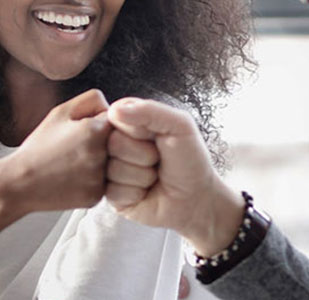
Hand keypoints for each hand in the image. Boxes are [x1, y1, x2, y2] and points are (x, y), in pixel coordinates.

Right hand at [0, 89, 112, 213]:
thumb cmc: (39, 146)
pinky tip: (71, 178)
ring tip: (71, 164)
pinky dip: (91, 181)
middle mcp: (102, 155)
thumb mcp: (60, 112)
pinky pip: (103, 184)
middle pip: (116, 144)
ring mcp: (100, 178)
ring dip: (97, 163)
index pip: (115, 121)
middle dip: (100, 144)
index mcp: (96, 130)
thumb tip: (113, 108)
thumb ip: (91, 100)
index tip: (78, 133)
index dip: (96, 124)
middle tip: (74, 150)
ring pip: (111, 164)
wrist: (20, 182)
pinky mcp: (96, 196)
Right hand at [102, 98, 245, 256]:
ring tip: (155, 176)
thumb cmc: (190, 159)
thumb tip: (115, 110)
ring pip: (113, 169)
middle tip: (158, 160)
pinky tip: (146, 193)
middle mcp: (117, 143)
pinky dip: (135, 193)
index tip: (157, 136)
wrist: (197, 198)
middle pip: (113, 143)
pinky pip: (113, 191)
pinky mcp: (111, 194)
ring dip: (142, 176)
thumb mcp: (180, 125)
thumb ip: (150, 111)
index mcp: (130, 121)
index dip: (139, 130)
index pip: (116, 116)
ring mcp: (112, 169)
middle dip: (143, 154)